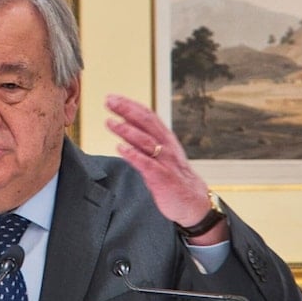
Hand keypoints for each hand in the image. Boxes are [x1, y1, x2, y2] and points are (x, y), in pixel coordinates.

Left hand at [105, 94, 227, 243]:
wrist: (193, 203)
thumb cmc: (173, 178)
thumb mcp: (159, 156)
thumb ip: (144, 142)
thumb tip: (125, 129)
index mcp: (165, 139)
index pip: (147, 116)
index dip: (130, 105)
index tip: (113, 97)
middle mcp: (166, 146)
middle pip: (146, 123)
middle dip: (126, 110)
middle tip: (109, 101)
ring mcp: (165, 161)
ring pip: (145, 141)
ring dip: (127, 130)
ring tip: (110, 122)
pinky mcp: (162, 177)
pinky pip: (146, 164)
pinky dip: (133, 155)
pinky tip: (120, 148)